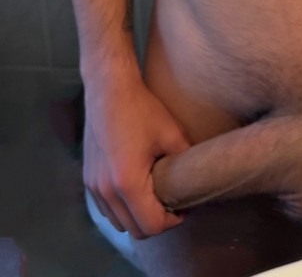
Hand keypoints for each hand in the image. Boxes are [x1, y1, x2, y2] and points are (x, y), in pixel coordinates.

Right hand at [83, 73, 191, 238]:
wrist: (108, 89)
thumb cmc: (142, 109)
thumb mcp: (172, 134)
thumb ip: (185, 161)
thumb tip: (197, 178)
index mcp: (127, 183)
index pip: (151, 225)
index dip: (172, 221)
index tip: (183, 206)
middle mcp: (106, 192)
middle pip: (134, 230)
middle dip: (156, 222)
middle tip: (172, 203)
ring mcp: (93, 187)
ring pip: (118, 222)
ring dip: (137, 217)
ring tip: (154, 197)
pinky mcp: (87, 179)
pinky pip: (106, 209)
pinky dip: (122, 208)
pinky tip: (135, 189)